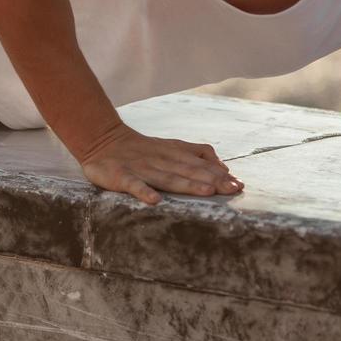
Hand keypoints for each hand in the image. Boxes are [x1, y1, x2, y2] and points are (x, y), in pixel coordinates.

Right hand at [79, 125, 243, 204]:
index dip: (219, 174)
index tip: (239, 185)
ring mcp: (141, 168)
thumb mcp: (171, 146)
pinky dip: (144, 191)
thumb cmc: (140, 149)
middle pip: (189, 171)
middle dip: (212, 180)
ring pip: (167, 177)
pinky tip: (155, 201)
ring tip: (206, 192)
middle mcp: (160, 160)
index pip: (199, 163)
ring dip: (187, 184)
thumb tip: (224, 167)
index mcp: (172, 153)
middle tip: (233, 190)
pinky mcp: (120, 176)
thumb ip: (196, 154)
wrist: (101, 140)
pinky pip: (133, 184)